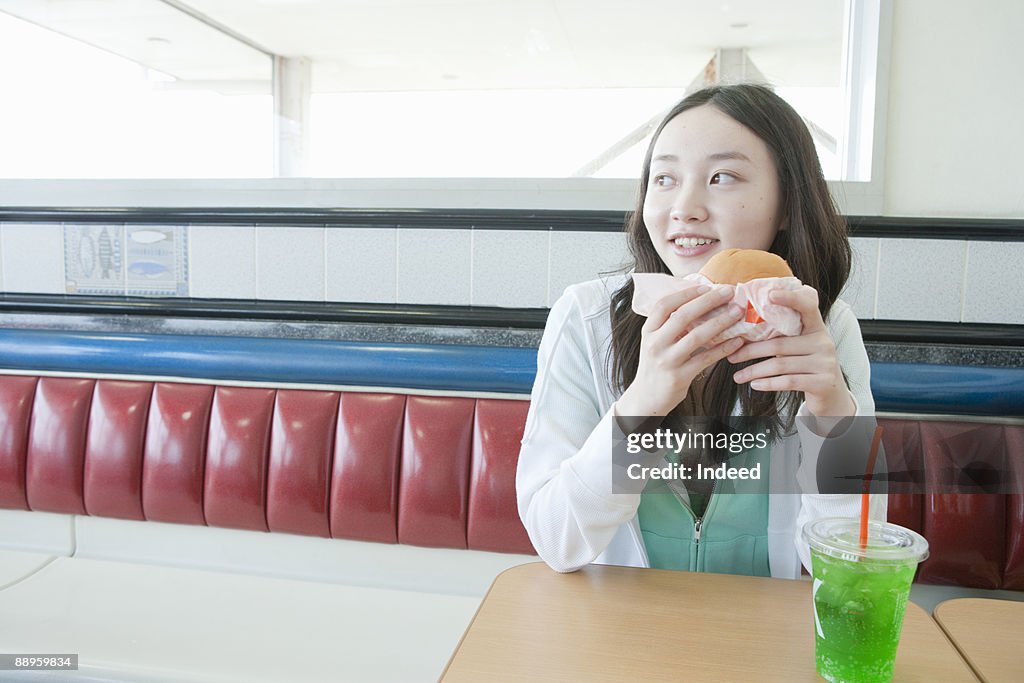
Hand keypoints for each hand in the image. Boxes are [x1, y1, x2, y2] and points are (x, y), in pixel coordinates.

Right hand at [617, 284, 745, 416]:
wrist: (647, 397)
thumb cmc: (656, 365)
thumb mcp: (655, 342)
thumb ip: (670, 325)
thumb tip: (698, 302)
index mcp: (648, 331)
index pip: (665, 305)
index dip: (686, 293)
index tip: (706, 286)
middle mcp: (655, 344)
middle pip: (683, 316)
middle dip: (709, 301)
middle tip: (729, 292)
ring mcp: (667, 361)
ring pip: (696, 336)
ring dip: (720, 322)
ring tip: (737, 313)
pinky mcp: (679, 377)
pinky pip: (705, 359)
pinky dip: (723, 348)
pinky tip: (737, 341)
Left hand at [728, 285, 854, 418]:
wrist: (832, 394)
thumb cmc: (807, 365)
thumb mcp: (799, 345)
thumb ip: (781, 334)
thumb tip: (740, 328)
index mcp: (816, 327)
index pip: (807, 305)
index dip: (790, 298)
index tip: (769, 295)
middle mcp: (824, 342)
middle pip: (779, 343)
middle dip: (751, 350)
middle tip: (731, 355)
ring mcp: (825, 363)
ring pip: (781, 364)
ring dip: (754, 371)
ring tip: (737, 376)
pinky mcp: (823, 382)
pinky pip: (789, 381)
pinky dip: (768, 383)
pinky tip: (754, 384)